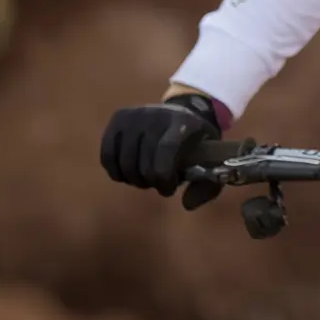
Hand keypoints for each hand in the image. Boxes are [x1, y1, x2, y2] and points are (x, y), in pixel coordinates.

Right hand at [99, 96, 220, 199]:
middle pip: (144, 163)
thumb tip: (187, 205)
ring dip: (135, 180)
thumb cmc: (196, 143)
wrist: (181, 113)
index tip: (169, 189)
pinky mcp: (118, 119)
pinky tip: (130, 174)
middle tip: (159, 184)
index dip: (164, 176)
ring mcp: (134, 115)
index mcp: (183, 122)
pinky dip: (117, 173)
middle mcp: (156, 115)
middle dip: (151, 183)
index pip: (166, 149)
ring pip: (125, 163)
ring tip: (147, 179)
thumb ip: (207, 185)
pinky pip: (107, 156)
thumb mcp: (211, 159)